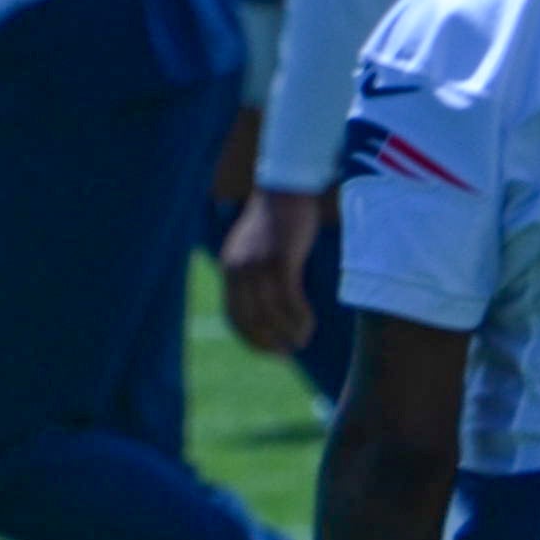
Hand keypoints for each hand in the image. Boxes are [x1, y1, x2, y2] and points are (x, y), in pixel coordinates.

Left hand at [221, 186, 331, 356]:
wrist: (286, 186)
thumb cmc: (277, 218)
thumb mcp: (257, 248)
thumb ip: (256, 274)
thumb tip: (267, 306)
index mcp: (230, 269)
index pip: (234, 317)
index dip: (251, 340)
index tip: (270, 351)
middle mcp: (239, 269)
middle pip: (251, 320)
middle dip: (269, 343)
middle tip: (288, 352)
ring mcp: (259, 264)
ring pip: (272, 313)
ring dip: (289, 332)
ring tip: (303, 340)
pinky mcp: (281, 259)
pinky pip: (290, 299)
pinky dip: (300, 318)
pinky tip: (309, 325)